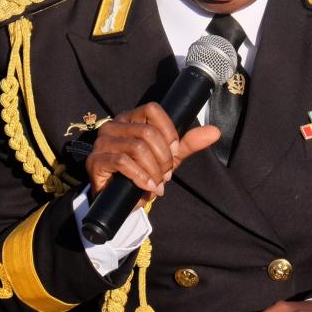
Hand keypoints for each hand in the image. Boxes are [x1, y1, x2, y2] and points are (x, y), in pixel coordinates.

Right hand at [85, 102, 219, 206]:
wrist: (120, 200)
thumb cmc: (143, 173)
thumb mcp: (168, 157)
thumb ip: (188, 143)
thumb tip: (215, 131)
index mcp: (131, 118)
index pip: (153, 110)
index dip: (169, 131)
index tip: (174, 152)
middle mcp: (114, 125)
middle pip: (148, 132)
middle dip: (164, 157)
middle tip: (167, 174)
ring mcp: (102, 142)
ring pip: (138, 148)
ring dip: (154, 170)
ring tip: (157, 183)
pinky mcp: (95, 160)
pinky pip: (123, 162)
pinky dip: (141, 177)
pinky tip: (148, 188)